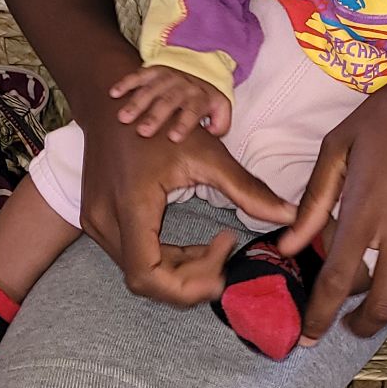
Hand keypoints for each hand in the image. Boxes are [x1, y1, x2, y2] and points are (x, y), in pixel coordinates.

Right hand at [79, 107, 295, 306]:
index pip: (148, 277)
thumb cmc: (161, 122)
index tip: (223, 257)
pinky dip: (164, 260)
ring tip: (214, 246)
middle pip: (146, 281)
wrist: (113, 102)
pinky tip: (190, 245)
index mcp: (130, 206)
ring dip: (179, 271)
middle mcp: (105, 221)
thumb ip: (247, 189)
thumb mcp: (207, 153)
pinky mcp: (97, 222)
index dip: (188, 284)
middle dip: (191, 278)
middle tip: (226, 252)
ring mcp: (96, 223)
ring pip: (138, 273)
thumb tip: (291, 215)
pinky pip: (131, 257)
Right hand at [109, 64, 230, 140]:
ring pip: (151, 89)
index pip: (193, 110)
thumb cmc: (206, 95)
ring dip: (137, 103)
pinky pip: (139, 75)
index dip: (184, 123)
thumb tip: (212, 136)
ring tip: (124, 118)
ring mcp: (167, 77)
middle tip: (143, 131)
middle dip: (155, 116)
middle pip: (169, 101)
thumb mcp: (221, 107)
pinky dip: (126, 83)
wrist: (201, 63)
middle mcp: (183, 86)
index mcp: (200, 97)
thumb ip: (221, 123)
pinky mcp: (154, 70)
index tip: (173, 137)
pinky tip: (114, 94)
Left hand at [277, 72, 386, 342]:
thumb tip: (289, 245)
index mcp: (367, 209)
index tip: (309, 336)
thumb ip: (314, 201)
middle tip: (350, 323)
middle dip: (363, 323)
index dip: (321, 315)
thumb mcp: (338, 147)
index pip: (339, 280)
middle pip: (385, 302)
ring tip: (385, 263)